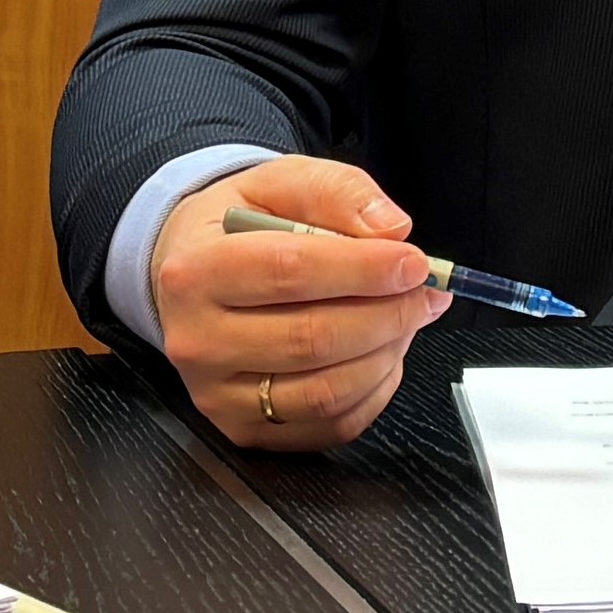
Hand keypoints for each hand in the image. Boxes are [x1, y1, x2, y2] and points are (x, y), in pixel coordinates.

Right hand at [149, 157, 446, 452]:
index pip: (290, 272)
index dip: (364, 269)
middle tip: (423, 292)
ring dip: (386, 354)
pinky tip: (381, 354)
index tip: (413, 262)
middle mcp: (197, 340)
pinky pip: (330, 425)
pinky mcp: (243, 429)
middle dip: (388, 315)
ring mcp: (217, 395)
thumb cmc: (235, 231)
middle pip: (313, 339)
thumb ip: (336, 193)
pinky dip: (374, 392)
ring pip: (326, 391)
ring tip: (406, 319)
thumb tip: (391, 229)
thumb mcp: (276, 183)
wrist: (189, 279)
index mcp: (196, 271)